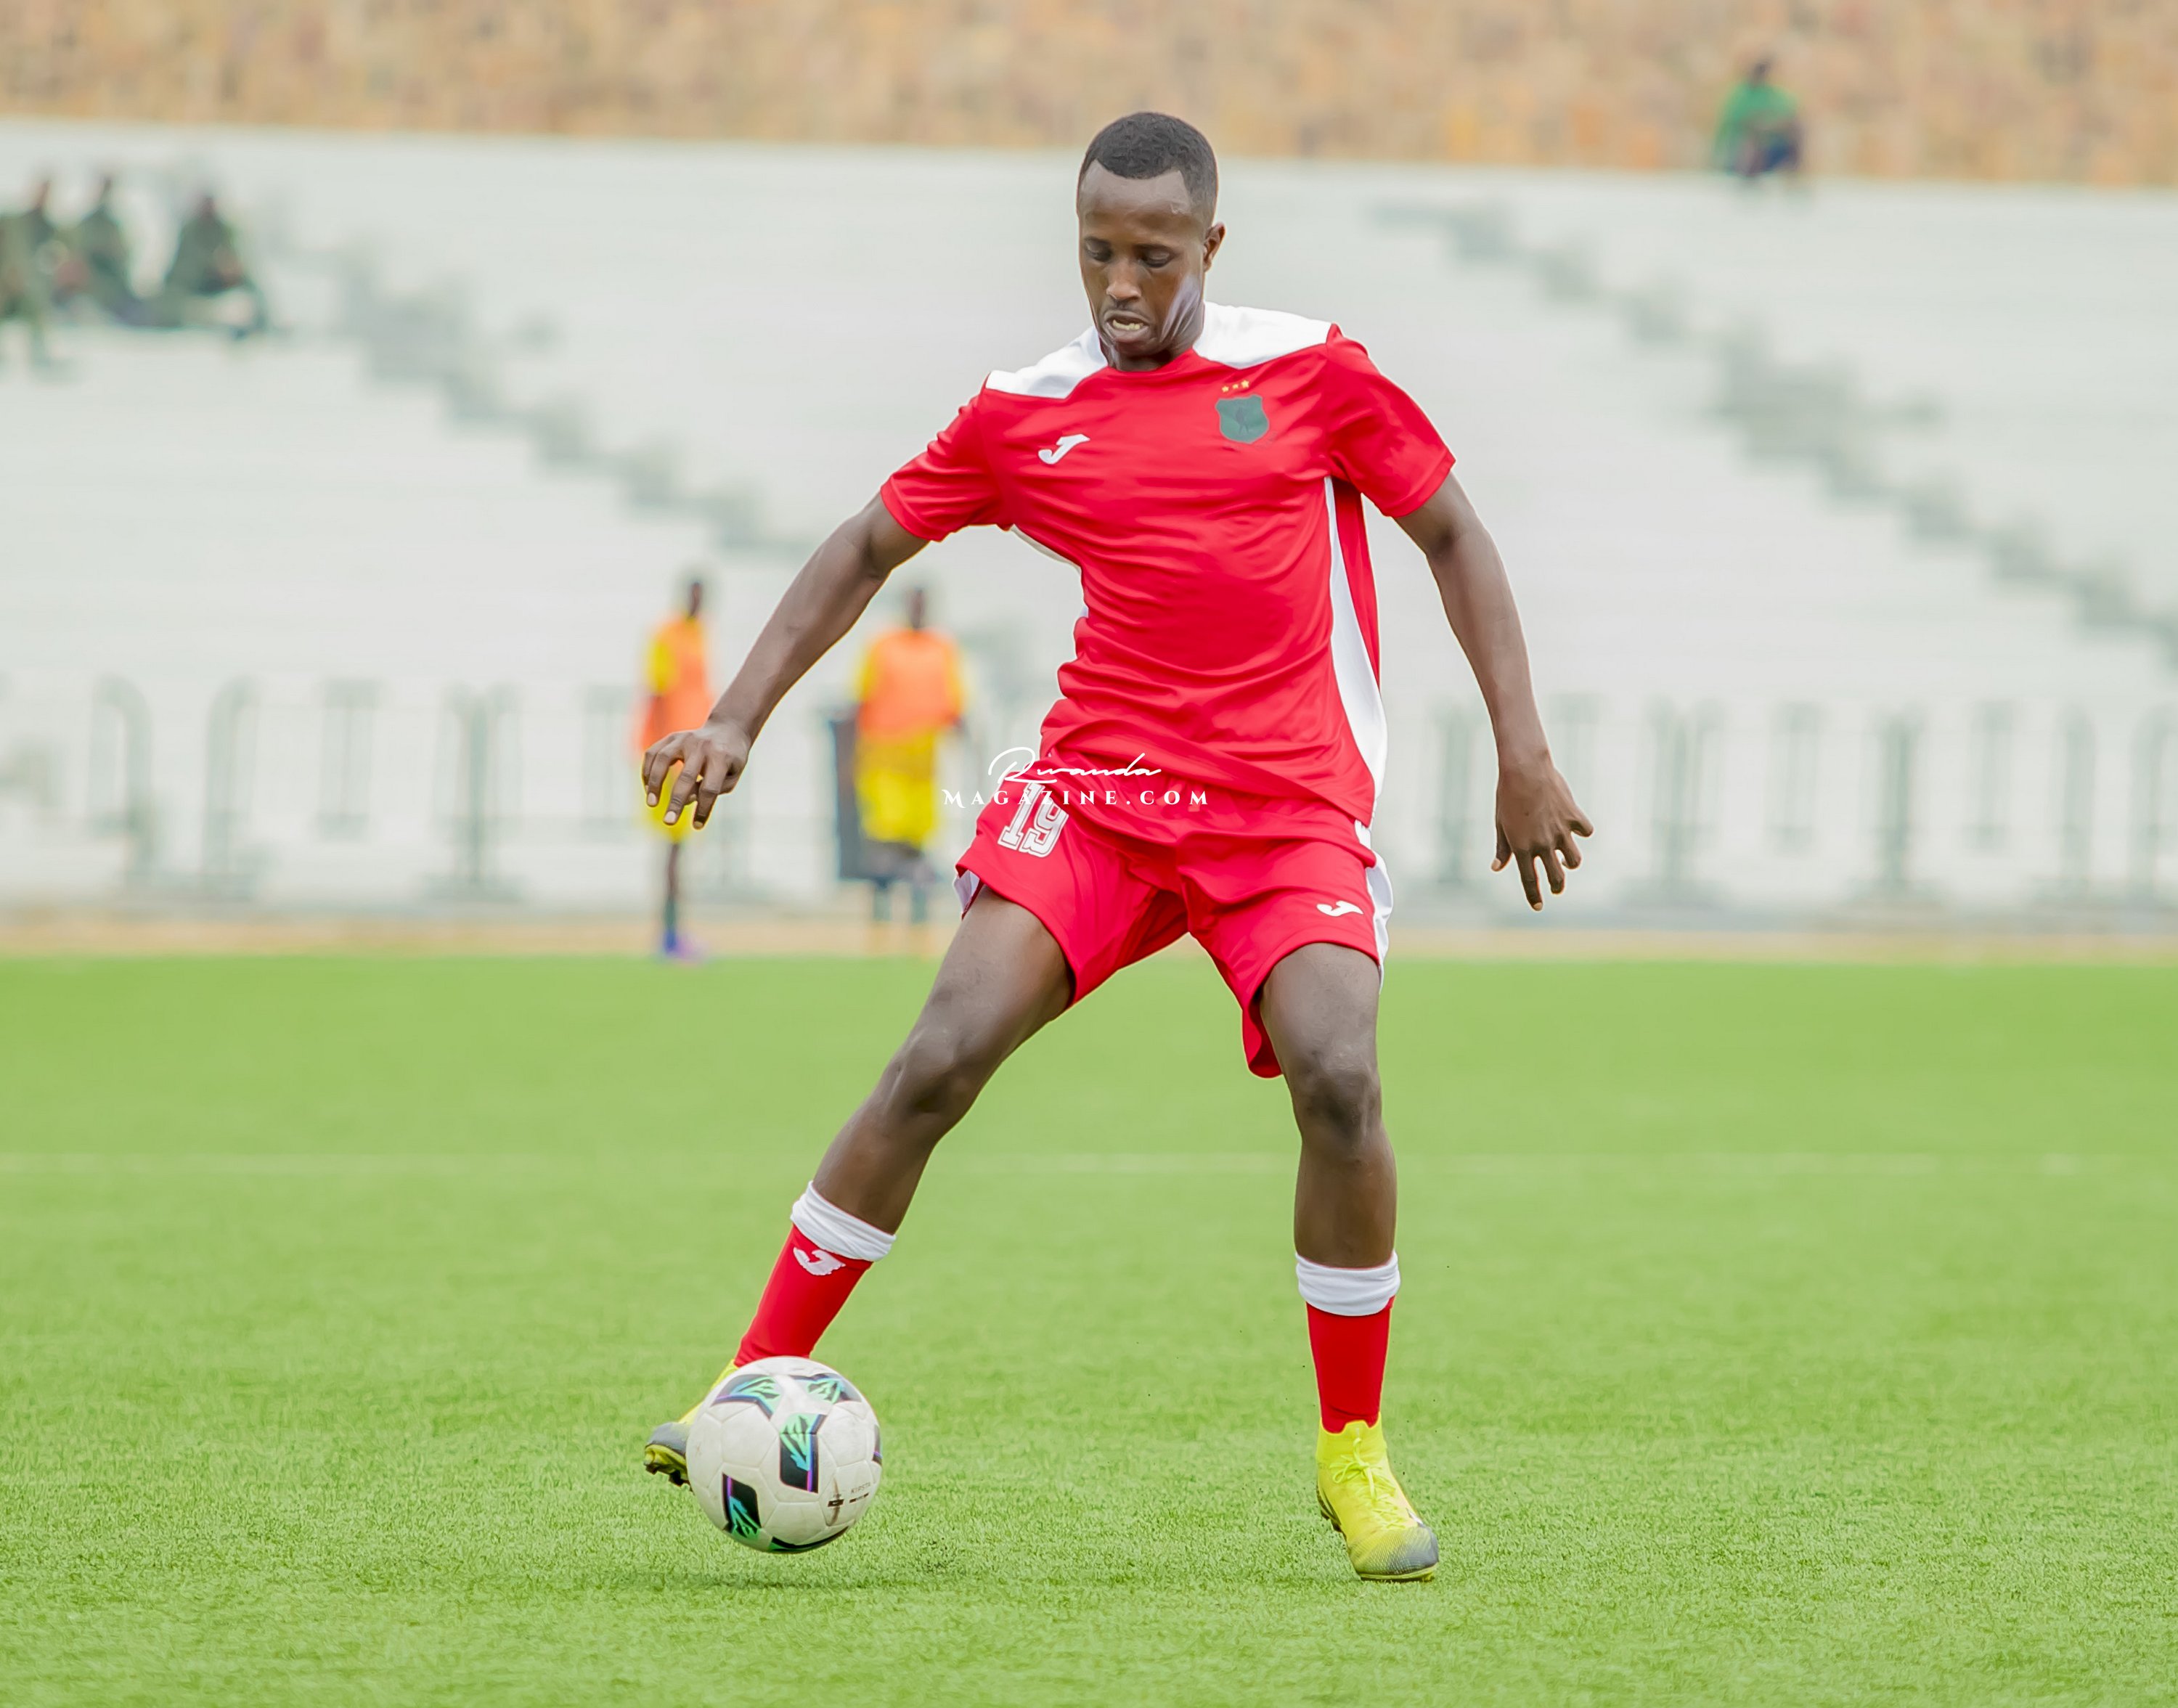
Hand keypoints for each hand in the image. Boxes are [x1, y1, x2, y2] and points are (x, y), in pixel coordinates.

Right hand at [641, 718, 751, 829]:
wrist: (728, 729)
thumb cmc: (730, 760)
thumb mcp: (731, 776)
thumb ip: (712, 790)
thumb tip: (684, 800)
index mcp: (721, 758)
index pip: (710, 788)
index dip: (703, 809)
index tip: (697, 826)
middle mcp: (702, 746)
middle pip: (686, 777)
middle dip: (676, 802)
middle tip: (668, 822)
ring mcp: (685, 738)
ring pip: (663, 759)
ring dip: (655, 783)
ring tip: (652, 803)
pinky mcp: (672, 737)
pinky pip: (653, 752)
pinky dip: (648, 770)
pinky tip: (648, 787)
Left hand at [1493, 754, 1592, 909]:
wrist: (1525, 770)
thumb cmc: (1507, 796)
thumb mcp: (1500, 823)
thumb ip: (1502, 848)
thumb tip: (1496, 868)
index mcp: (1522, 848)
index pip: (1529, 881)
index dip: (1534, 897)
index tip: (1538, 906)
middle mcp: (1543, 844)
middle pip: (1556, 877)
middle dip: (1557, 886)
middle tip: (1556, 886)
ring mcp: (1561, 832)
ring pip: (1574, 860)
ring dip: (1570, 863)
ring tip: (1564, 858)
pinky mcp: (1574, 817)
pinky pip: (1585, 832)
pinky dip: (1582, 832)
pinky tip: (1575, 827)